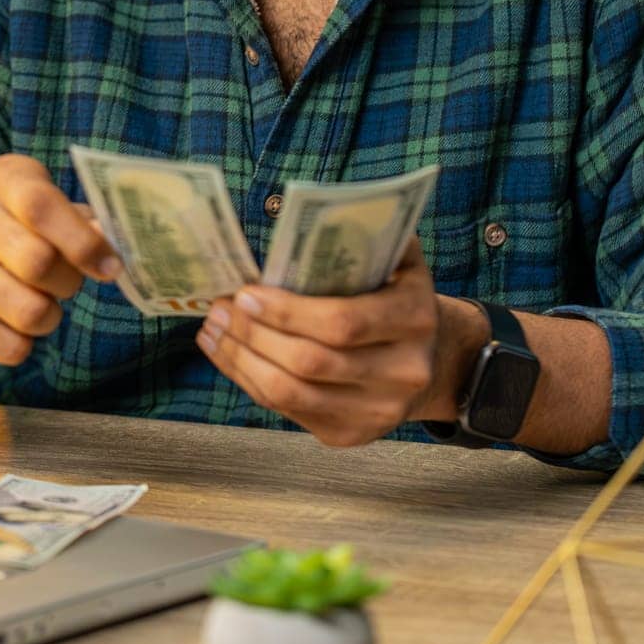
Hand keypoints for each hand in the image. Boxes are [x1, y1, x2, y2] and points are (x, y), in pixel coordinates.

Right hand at [0, 154, 122, 365]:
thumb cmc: (26, 231)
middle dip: (69, 282)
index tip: (110, 268)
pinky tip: (10, 322)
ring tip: (38, 302)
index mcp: (4, 179)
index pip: (40, 206)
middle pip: (38, 263)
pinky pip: (11, 347)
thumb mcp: (57, 212)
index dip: (82, 241)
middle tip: (66, 282)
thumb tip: (112, 247)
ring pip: (29, 312)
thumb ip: (89, 226)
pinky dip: (25, 343)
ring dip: (50, 316)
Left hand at [195, 238, 455, 446]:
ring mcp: (377, 411)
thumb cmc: (394, 294)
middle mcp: (402, 372)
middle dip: (255, 333)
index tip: (245, 292)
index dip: (287, 311)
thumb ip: (363, 234)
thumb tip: (310, 209)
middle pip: (311, 362)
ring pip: (291, 392)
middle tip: (220, 307)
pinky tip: (227, 353)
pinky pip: (286, 410)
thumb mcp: (396, 259)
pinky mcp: (349, 434)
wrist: (430, 359)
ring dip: (241, 359)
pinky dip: (248, 379)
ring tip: (214, 329)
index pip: (343, 323)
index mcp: (415, 318)